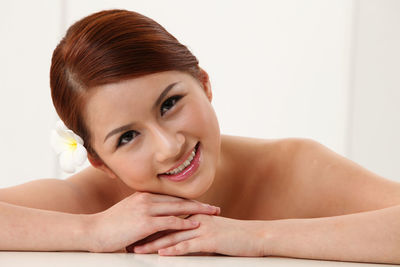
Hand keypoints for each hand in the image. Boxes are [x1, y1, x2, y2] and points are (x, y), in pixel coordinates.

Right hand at [87, 192, 219, 252]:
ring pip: (178, 208)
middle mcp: (148, 199)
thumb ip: (144, 211)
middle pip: (180, 200)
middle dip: (199, 204)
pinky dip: (184, 223)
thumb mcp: (129, 212)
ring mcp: (146, 209)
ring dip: (198, 211)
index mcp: (145, 196)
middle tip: (215, 208)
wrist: (93, 230)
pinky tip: (195, 225)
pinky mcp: (145, 222)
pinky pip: (170, 221)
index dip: (189, 200)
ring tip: (212, 214)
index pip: (173, 197)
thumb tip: (158, 217)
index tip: (203, 203)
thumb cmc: (110, 224)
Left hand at [132, 214, 265, 255]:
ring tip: (138, 249)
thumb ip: (196, 231)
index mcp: (194, 216)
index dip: (151, 225)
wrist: (254, 236)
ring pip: (173, 236)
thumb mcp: (212, 230)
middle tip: (129, 239)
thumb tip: (181, 237)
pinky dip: (173, 250)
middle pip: (166, 226)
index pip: (168, 219)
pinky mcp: (210, 240)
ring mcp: (202, 229)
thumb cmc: (234, 235)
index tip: (135, 230)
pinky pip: (188, 246)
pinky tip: (162, 255)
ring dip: (154, 244)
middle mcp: (196, 220)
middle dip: (147, 233)